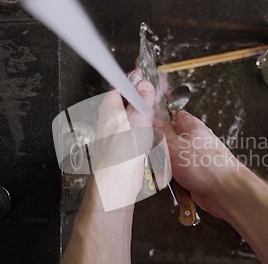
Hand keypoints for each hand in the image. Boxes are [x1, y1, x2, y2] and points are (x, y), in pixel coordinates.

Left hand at [92, 81, 155, 210]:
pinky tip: (153, 130)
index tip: (146, 76)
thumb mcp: (138, 119)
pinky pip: (136, 130)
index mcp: (109, 108)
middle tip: (158, 92)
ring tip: (157, 111)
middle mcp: (111, 119)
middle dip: (144, 96)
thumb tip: (144, 85)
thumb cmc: (121, 153)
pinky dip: (146, 128)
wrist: (117, 182)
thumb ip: (142, 100)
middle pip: (128, 101)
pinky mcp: (125, 146)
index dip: (134, 79)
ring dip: (146, 113)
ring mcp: (118, 132)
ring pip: (134, 116)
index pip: (120, 86)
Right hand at [155, 110, 248, 218]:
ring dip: (164, 165)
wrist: (225, 191)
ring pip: (171, 157)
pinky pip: (177, 172)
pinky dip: (172, 178)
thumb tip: (154, 121)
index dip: (160, 118)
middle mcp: (194, 140)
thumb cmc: (206, 167)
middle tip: (154, 154)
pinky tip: (170, 182)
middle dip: (159, 148)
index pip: (173, 115)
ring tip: (163, 171)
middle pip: (169, 138)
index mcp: (191, 126)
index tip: (148, 126)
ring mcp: (194, 157)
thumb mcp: (175, 145)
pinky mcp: (195, 173)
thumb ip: (162, 132)